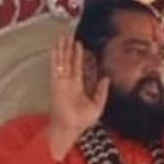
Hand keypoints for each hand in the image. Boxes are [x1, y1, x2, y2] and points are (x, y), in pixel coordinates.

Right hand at [45, 34, 109, 159]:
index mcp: (79, 88)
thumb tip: (107, 78)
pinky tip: (56, 47)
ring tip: (64, 36)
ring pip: (63, 61)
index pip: (80, 69)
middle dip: (71, 50)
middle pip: (70, 62)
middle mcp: (69, 83)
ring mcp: (62, 81)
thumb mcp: (98, 106)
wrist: (69, 127)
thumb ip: (102, 92)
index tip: (83, 48)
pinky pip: (56, 66)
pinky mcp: (56, 82)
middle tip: (71, 37)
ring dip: (63, 49)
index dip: (81, 58)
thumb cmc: (82, 121)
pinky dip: (56, 56)